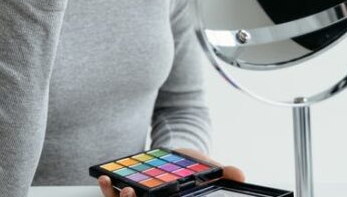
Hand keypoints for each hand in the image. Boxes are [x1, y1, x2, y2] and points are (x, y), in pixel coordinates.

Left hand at [96, 148, 245, 196]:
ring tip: (121, 187)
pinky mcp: (125, 192)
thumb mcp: (208, 167)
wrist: (177, 154)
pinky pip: (114, 195)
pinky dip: (109, 188)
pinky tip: (106, 178)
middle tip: (132, 194)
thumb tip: (240, 175)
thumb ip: (220, 173)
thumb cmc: (194, 166)